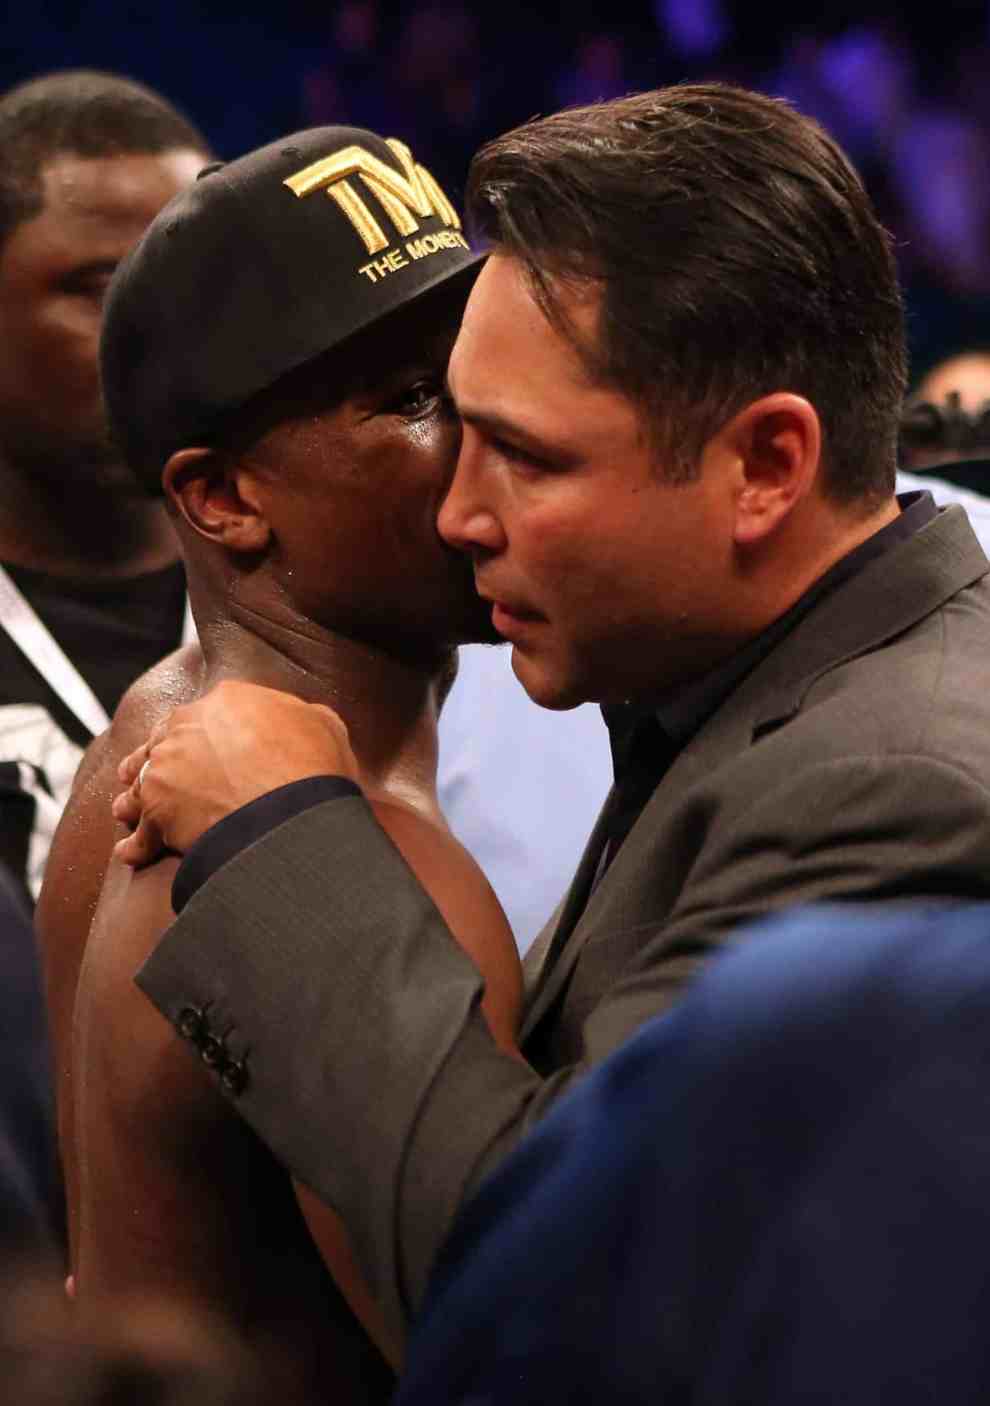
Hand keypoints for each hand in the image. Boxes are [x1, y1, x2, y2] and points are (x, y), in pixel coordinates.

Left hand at [112, 681, 357, 866]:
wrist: (290, 813)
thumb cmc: (313, 769)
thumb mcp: (324, 726)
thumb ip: (302, 717)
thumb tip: (299, 722)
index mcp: (227, 700)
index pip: (205, 712)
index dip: (202, 731)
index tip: (201, 747)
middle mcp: (186, 725)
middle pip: (162, 741)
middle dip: (156, 759)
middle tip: (152, 775)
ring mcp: (165, 767)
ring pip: (139, 782)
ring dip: (134, 799)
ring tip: (126, 812)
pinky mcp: (156, 811)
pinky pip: (140, 833)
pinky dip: (135, 846)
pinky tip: (129, 854)